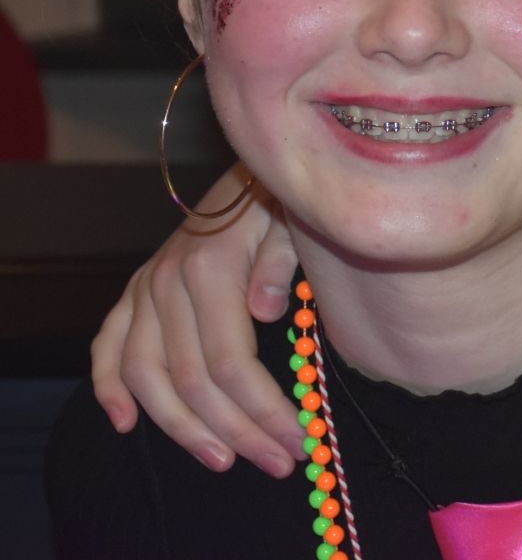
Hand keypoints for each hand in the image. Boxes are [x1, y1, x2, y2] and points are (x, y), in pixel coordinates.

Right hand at [90, 164, 303, 475]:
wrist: (252, 173)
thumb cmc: (283, 202)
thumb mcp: (296, 222)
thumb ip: (280, 262)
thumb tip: (264, 309)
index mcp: (209, 269)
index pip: (231, 363)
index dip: (263, 410)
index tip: (298, 441)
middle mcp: (167, 284)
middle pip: (193, 381)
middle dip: (238, 432)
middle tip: (278, 463)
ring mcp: (145, 290)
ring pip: (148, 377)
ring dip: (182, 429)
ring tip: (222, 461)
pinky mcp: (135, 293)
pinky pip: (108, 345)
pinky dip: (108, 387)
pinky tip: (125, 422)